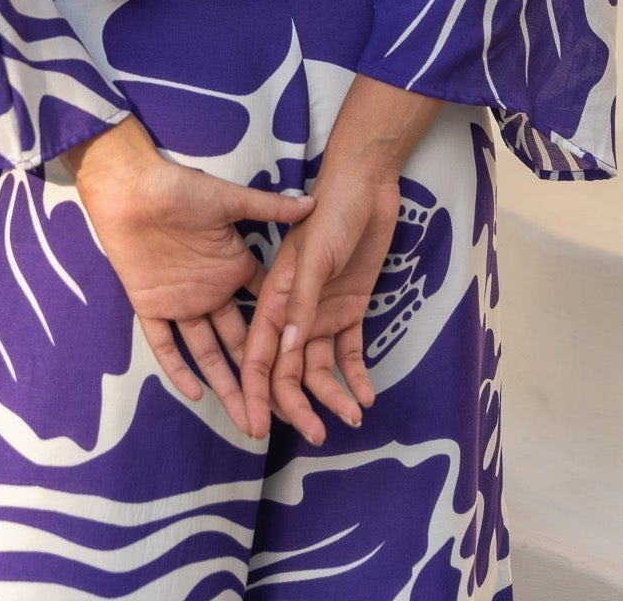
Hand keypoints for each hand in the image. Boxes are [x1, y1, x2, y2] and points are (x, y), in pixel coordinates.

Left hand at [63, 116, 312, 437]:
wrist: (131, 188)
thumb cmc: (181, 188)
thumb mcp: (229, 200)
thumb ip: (269, 208)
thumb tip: (313, 204)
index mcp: (234, 267)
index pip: (265, 309)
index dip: (283, 338)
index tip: (307, 369)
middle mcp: (212, 291)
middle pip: (239, 342)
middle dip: (258, 378)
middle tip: (278, 415)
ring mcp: (182, 302)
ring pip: (206, 352)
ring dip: (224, 384)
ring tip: (246, 419)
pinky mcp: (150, 306)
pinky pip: (165, 345)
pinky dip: (177, 368)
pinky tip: (195, 394)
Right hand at [238, 75, 442, 443]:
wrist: (368, 186)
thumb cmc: (333, 211)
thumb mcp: (315, 255)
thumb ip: (302, 302)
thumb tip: (287, 351)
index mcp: (275, 297)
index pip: (258, 353)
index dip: (253, 391)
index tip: (256, 429)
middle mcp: (294, 312)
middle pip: (287, 369)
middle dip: (297, 406)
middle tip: (317, 436)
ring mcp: (322, 312)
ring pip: (318, 368)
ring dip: (331, 396)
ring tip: (353, 418)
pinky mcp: (350, 309)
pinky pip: (348, 353)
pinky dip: (355, 377)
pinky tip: (367, 396)